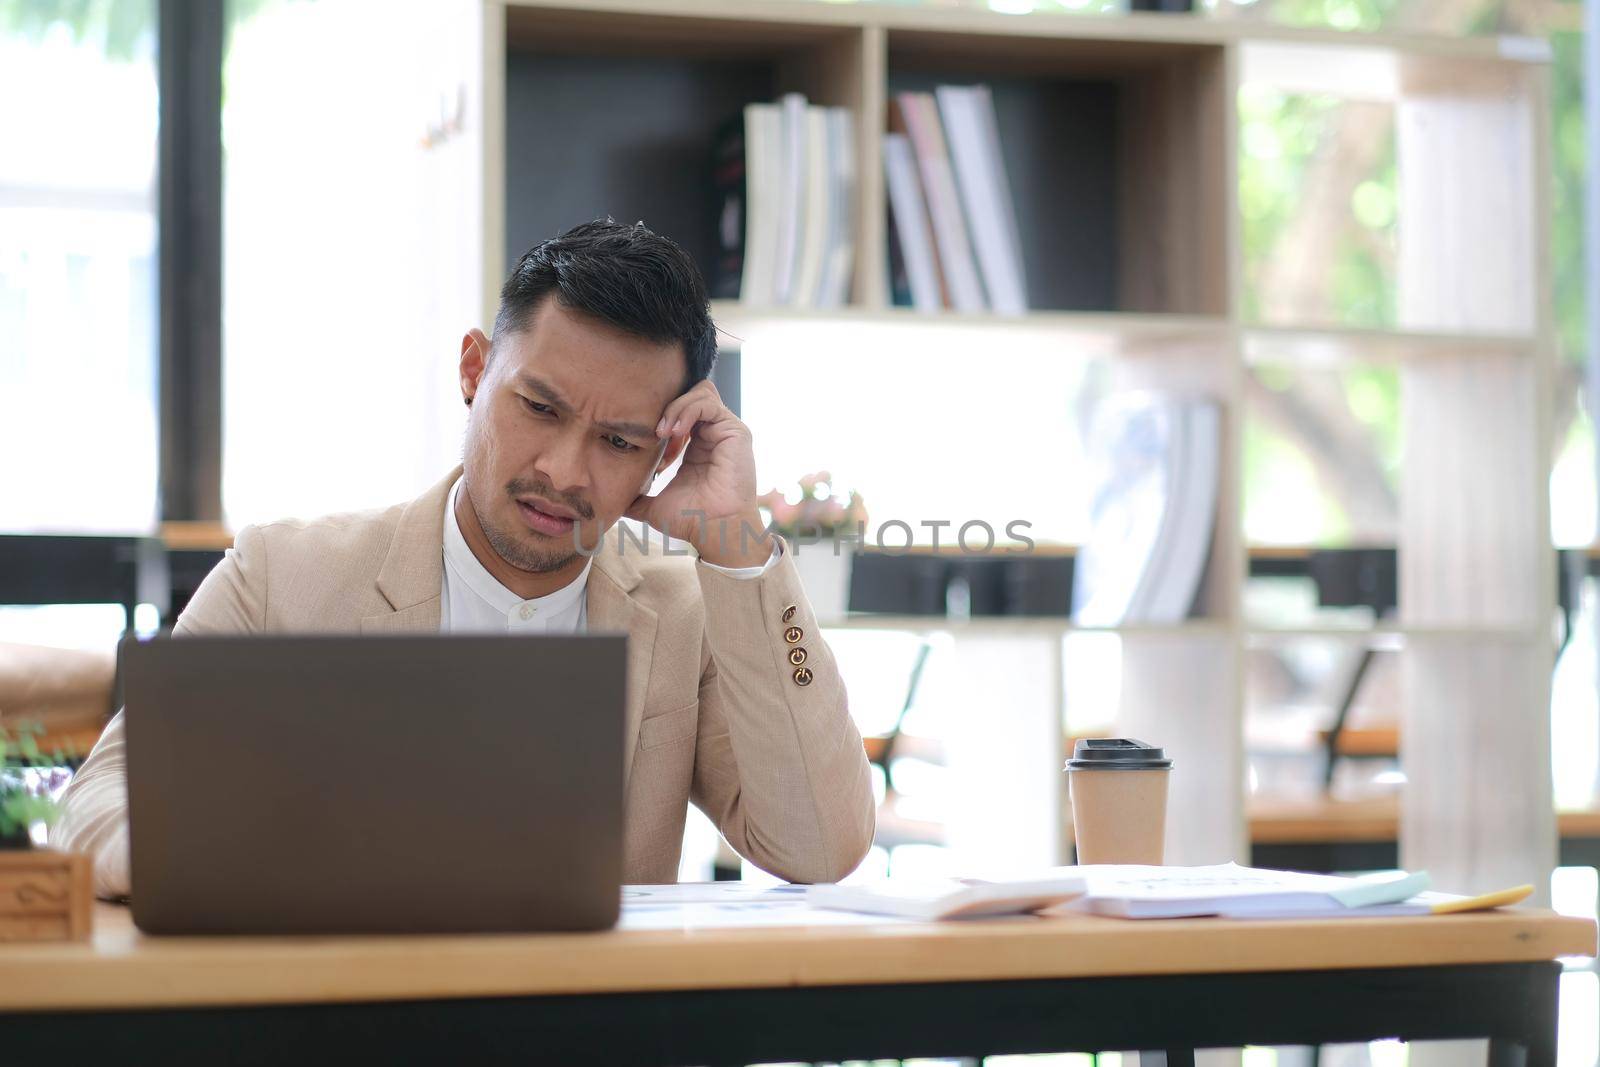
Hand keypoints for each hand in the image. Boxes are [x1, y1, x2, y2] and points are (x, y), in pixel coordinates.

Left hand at [625, 380, 770, 567]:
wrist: (714, 531)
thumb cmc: (691, 520)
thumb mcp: (654, 505)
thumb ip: (637, 498)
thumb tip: (612, 503)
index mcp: (698, 445)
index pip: (678, 410)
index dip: (659, 418)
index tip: (648, 441)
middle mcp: (714, 433)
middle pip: (689, 394)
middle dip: (667, 407)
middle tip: (654, 432)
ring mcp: (725, 430)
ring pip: (699, 392)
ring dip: (675, 407)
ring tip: (662, 430)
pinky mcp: (735, 431)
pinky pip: (708, 403)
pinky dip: (687, 411)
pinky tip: (675, 432)